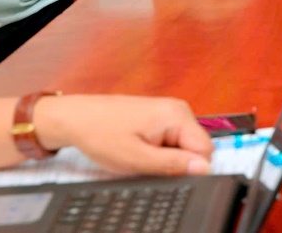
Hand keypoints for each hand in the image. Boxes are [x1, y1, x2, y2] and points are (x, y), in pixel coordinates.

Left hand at [32, 95, 211, 175]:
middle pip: (195, 146)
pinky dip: (159, 149)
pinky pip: (172, 139)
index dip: (188, 168)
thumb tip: (204, 168)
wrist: (76, 118)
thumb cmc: (100, 134)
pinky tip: (139, 147)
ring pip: (183, 145)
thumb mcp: (136, 159)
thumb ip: (173, 164)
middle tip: (147, 162)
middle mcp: (178, 109)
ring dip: (166, 156)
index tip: (163, 172)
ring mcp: (170, 111)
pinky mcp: (161, 115)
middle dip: (176, 162)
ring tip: (140, 154)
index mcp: (177, 115)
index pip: (205, 150)